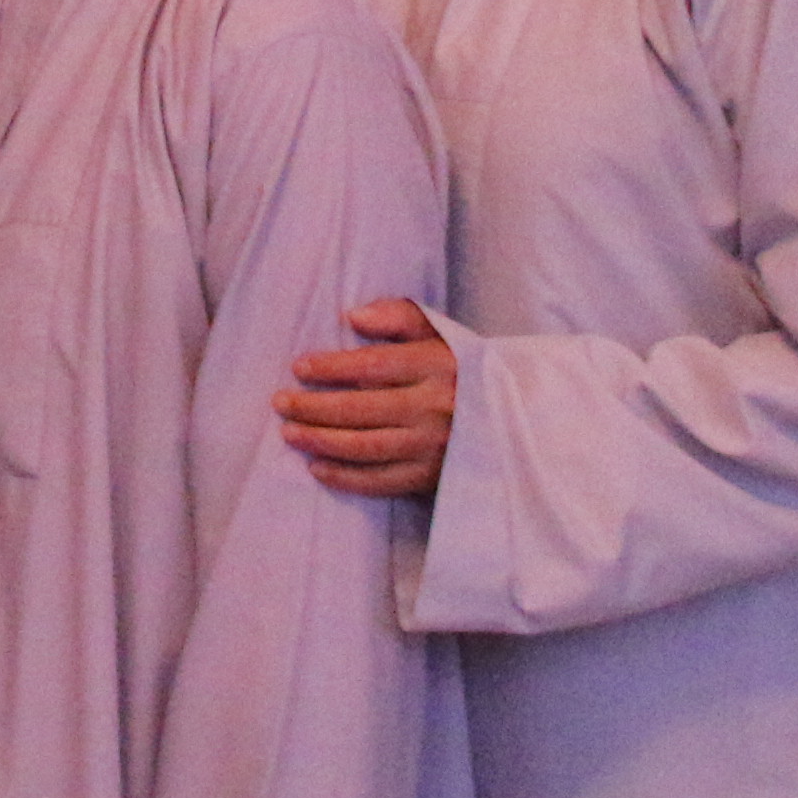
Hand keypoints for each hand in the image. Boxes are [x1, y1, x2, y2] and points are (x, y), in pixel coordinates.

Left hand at [278, 297, 458, 498]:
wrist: (517, 419)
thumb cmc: (462, 370)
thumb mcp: (441, 333)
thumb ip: (399, 316)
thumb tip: (353, 317)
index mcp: (439, 365)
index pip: (374, 366)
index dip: (333, 367)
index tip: (299, 367)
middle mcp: (438, 406)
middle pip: (363, 409)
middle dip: (315, 407)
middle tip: (280, 403)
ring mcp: (437, 446)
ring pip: (368, 447)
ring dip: (322, 441)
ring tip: (289, 433)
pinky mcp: (436, 477)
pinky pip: (384, 481)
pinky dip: (347, 477)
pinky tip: (317, 468)